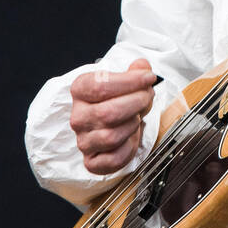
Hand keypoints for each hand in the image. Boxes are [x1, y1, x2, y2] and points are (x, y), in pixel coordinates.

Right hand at [70, 58, 157, 174]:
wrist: (112, 124)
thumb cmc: (118, 100)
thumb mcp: (127, 81)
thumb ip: (136, 71)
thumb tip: (142, 66)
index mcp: (80, 90)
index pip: (100, 86)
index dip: (130, 81)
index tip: (148, 78)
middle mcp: (78, 117)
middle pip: (108, 113)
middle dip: (136, 103)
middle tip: (148, 97)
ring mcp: (83, 141)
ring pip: (112, 137)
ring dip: (133, 125)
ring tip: (138, 116)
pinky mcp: (92, 161)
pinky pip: (114, 158)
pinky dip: (130, 148)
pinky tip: (132, 137)